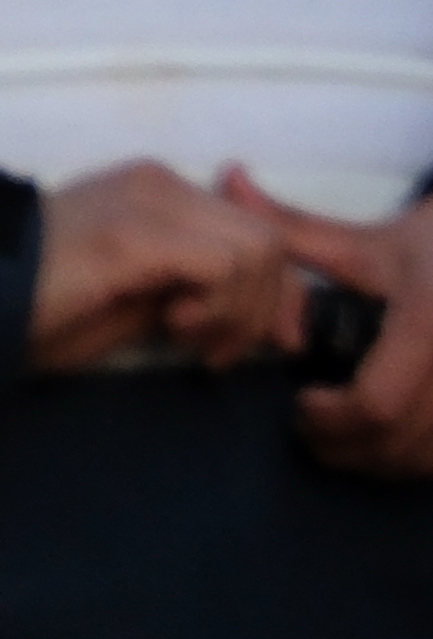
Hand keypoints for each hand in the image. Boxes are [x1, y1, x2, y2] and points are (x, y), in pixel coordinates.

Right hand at [29, 163, 304, 377]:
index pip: (257, 229)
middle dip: (267, 308)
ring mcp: (151, 200)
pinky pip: (225, 265)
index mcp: (157, 193)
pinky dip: (218, 306)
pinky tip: (173, 326)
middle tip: (221, 353)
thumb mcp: (132, 298)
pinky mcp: (139, 231)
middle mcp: (161, 183)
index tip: (267, 345)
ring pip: (259, 250)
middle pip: (270, 240)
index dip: (277, 293)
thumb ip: (190, 290)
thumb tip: (255, 310)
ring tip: (189, 338)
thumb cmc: (31, 304)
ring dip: (240, 311)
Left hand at [240, 183, 432, 471]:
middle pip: (398, 441)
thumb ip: (291, 224)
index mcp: (426, 324)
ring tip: (344, 438)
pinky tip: (389, 441)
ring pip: (427, 459)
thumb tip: (227, 177)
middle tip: (309, 431)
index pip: (374, 403)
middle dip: (344, 447)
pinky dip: (416, 460)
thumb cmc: (432, 246)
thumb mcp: (367, 242)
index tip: (300, 404)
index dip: (328, 419)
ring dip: (380, 461)